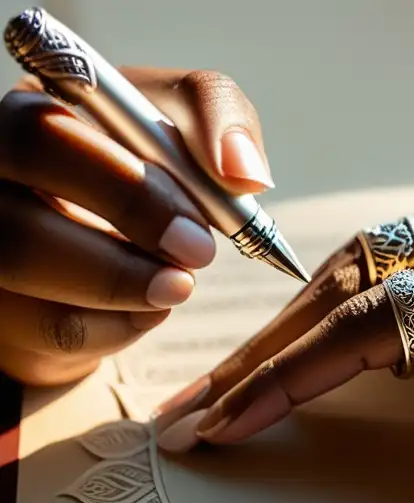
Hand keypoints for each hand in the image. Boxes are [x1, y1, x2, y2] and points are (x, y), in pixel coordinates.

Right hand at [0, 68, 273, 385]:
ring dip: (122, 286)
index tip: (201, 223)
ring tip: (179, 285)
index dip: (127, 186)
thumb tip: (245, 172)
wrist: (111, 252)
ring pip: (27, 270)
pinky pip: (53, 330)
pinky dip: (117, 326)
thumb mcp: (180, 126)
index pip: (46, 136)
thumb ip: (213, 117)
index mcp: (27, 119)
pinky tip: (146, 309)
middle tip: (197, 256)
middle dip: (124, 238)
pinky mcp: (3, 313)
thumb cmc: (143, 171)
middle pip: (19, 214)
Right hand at [155, 175, 413, 502]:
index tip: (214, 427)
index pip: (371, 324)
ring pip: (371, 269)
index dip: (284, 382)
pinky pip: (411, 269)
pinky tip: (326, 346)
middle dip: (266, 353)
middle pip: (350, 284)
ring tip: (236, 386)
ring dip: (300, 329)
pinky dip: (354, 312)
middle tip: (192, 412)